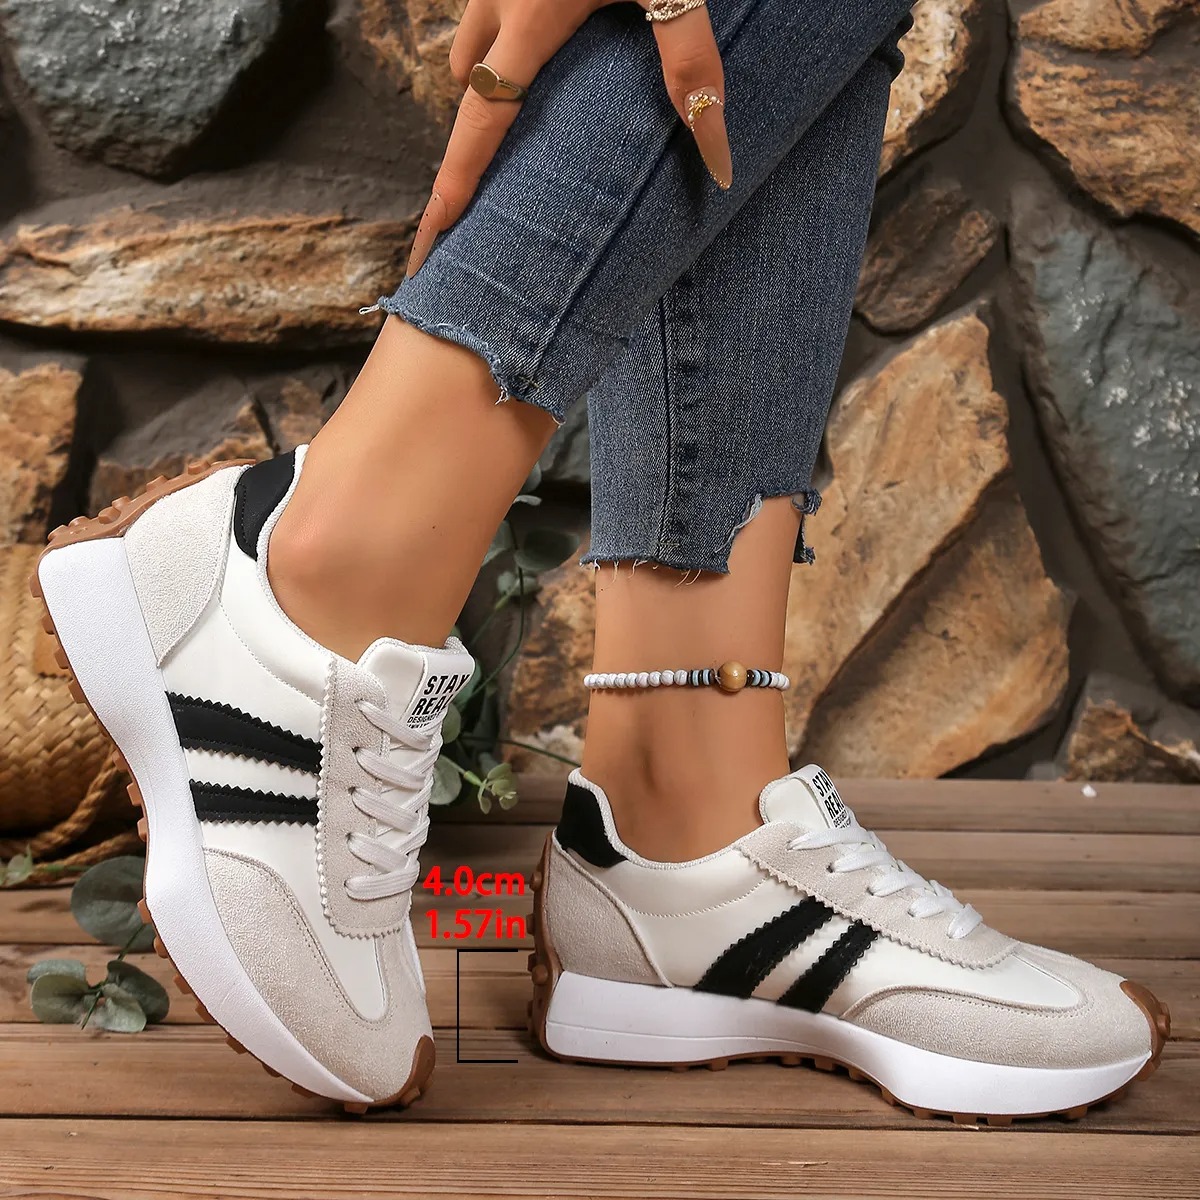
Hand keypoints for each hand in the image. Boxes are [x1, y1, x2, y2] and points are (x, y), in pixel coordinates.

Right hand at [406, 0, 730, 275]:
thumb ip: (693, 67)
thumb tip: (718, 162)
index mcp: (530, 21)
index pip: (481, 128)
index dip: (455, 189)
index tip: (431, 240)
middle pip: (469, 90)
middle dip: (480, 132)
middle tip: (504, 168)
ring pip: (472, 42)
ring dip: (491, 76)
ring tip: (532, 102)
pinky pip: (487, 6)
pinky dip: (504, 31)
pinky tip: (546, 29)